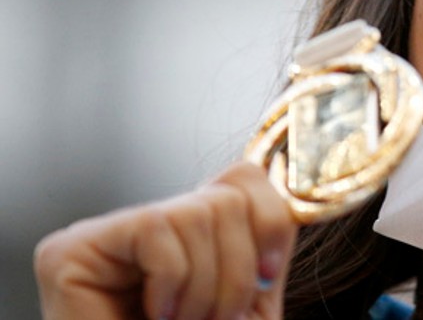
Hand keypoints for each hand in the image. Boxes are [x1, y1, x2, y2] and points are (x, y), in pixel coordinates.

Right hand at [34, 161, 297, 319]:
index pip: (243, 178)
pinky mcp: (71, 248)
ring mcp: (106, 234)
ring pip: (194, 213)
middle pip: (225, 197)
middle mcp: (149, 225)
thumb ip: (263, 252)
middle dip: (235, 270)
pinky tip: (155, 315)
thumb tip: (289, 201)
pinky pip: (155, 228)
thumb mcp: (248, 306)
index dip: (269, 219)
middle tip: (217, 319)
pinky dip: (172, 281)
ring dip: (204, 285)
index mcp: (191, 236)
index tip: (268, 276)